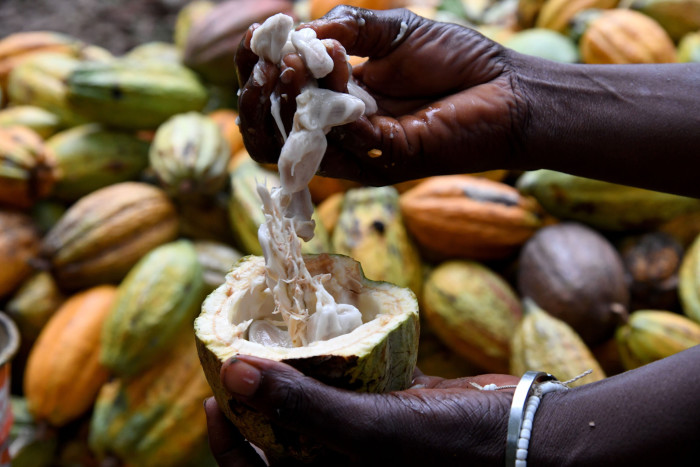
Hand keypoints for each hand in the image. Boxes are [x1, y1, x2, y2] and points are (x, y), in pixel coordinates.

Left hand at [204, 355, 516, 466]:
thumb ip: (300, 404)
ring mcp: (372, 436)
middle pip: (284, 434)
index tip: (215, 399)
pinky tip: (334, 328)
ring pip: (319, 406)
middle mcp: (345, 464)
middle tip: (243, 356)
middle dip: (262, 399)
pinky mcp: (397, 408)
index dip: (230, 444)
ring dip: (299, 374)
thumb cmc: (447, 453)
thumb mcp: (367, 432)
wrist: (523, 438)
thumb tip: (231, 373)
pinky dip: (344, 359)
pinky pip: (358, 384)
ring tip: (280, 336)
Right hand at [235, 6, 528, 185]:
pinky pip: (341, 137)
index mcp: (335, 104)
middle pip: (267, 135)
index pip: (273, 102)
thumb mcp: (392, 32)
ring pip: (294, 145)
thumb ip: (346, 29)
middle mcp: (339, 134)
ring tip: (292, 63)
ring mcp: (360, 152)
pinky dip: (331, 96)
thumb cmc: (457, 62)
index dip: (253, 74)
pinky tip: (339, 62)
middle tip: (271, 62)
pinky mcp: (386, 158)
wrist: (509, 90)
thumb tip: (300, 34)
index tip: (257, 41)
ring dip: (285, 98)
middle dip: (256, 96)